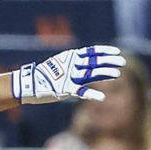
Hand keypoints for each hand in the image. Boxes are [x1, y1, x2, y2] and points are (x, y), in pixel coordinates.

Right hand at [11, 45, 125, 104]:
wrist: (28, 84)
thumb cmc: (44, 76)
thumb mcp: (58, 65)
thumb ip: (72, 64)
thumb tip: (85, 63)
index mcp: (69, 57)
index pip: (91, 51)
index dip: (105, 51)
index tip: (117, 51)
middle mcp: (71, 64)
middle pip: (94, 61)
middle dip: (109, 61)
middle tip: (122, 61)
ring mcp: (69, 76)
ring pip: (91, 73)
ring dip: (105, 73)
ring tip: (117, 74)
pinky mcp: (66, 89)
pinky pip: (82, 92)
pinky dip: (93, 95)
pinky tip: (103, 98)